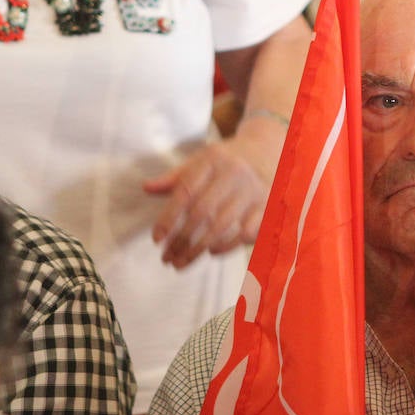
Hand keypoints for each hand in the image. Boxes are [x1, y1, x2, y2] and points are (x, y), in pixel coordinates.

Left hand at [142, 137, 272, 268]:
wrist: (267, 151)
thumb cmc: (225, 162)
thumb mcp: (201, 161)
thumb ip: (175, 177)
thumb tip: (146, 188)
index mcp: (213, 160)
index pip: (186, 191)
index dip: (169, 217)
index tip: (156, 239)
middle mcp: (234, 174)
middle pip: (202, 212)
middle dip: (182, 239)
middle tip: (166, 258)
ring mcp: (253, 190)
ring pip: (221, 226)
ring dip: (198, 248)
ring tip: (181, 262)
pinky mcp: (268, 206)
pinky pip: (245, 233)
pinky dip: (227, 246)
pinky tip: (211, 252)